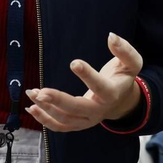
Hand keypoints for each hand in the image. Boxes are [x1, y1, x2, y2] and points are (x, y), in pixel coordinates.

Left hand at [25, 32, 143, 131]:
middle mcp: (99, 111)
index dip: (88, 76)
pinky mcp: (77, 125)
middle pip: (77, 109)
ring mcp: (87, 121)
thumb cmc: (122, 78)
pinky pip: (59, 126)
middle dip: (58, 101)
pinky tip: (31, 108)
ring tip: (32, 93)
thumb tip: (111, 36)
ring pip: (64, 119)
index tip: (74, 62)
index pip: (100, 87)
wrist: (121, 102)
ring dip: (46, 108)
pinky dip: (44, 120)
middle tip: (41, 91)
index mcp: (112, 94)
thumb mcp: (131, 63)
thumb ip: (125, 50)